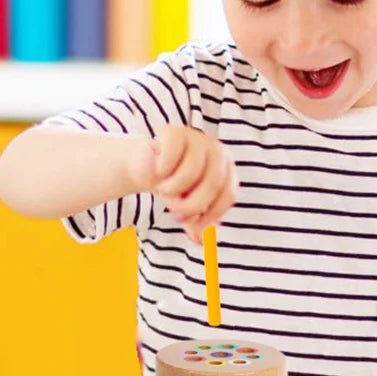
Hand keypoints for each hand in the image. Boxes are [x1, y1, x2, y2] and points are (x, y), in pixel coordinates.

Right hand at [128, 126, 237, 242]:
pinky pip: (171, 156)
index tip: (192, 228)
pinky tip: (159, 173)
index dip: (211, 215)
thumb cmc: (174, 187)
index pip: (228, 194)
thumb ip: (196, 225)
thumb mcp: (187, 208)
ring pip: (191, 171)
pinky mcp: (175, 132)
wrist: (147, 166)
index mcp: (227, 169)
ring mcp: (197, 138)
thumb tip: (201, 243)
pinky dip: (162, 171)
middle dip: (191, 205)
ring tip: (164, 193)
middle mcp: (217, 151)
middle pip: (213, 183)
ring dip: (173, 190)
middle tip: (174, 215)